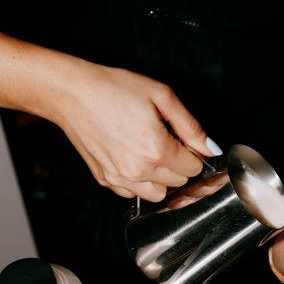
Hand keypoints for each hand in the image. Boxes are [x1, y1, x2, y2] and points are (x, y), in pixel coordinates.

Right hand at [55, 62, 221, 200]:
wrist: (72, 93)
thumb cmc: (114, 89)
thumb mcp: (161, 96)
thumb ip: (191, 127)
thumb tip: (211, 149)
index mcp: (156, 148)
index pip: (193, 167)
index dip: (192, 152)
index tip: (180, 138)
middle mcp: (139, 169)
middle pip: (179, 181)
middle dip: (178, 163)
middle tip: (163, 139)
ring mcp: (120, 178)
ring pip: (159, 194)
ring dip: (161, 177)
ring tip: (149, 152)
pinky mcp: (106, 180)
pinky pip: (134, 194)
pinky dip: (139, 182)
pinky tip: (132, 158)